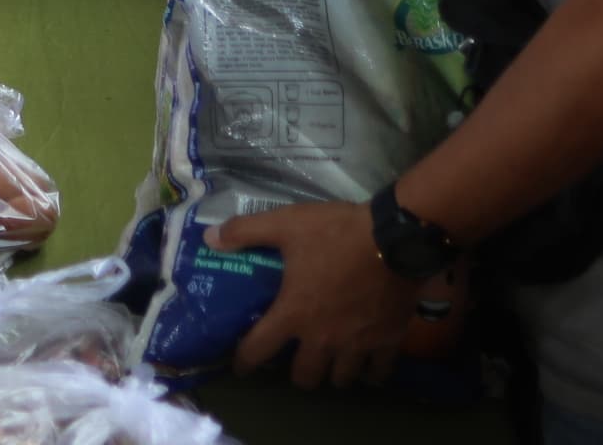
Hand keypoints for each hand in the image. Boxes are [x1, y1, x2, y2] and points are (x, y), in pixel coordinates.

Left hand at [215, 197, 422, 386]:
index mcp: (294, 314)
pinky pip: (378, 373)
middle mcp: (323, 339)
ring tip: (330, 363)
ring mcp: (357, 345)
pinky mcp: (388, 341)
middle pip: (305, 377)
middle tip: (296, 359)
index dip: (245, 361)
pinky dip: (371, 373)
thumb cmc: (335, 233)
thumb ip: (245, 231)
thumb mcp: (285, 223)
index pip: (259, 350)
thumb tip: (209, 239)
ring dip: (332, 374)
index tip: (242, 367)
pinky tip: (368, 367)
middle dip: (297, 373)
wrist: (394, 238)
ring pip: (340, 379)